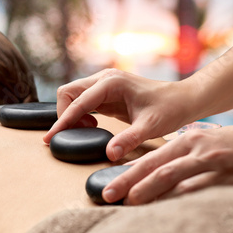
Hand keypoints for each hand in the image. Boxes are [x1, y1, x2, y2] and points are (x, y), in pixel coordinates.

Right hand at [44, 69, 195, 159]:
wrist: (183, 99)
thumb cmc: (170, 109)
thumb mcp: (150, 127)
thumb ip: (129, 139)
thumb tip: (109, 154)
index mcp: (111, 83)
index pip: (77, 102)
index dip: (62, 121)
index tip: (50, 138)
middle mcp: (104, 78)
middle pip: (67, 92)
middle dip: (64, 114)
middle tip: (75, 135)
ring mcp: (104, 83)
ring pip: (73, 95)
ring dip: (72, 114)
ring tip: (88, 130)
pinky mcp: (106, 92)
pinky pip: (83, 100)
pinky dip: (80, 113)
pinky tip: (93, 125)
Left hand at [102, 122, 232, 204]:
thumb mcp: (211, 147)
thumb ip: (188, 159)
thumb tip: (166, 179)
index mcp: (190, 139)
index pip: (153, 157)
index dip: (129, 171)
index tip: (110, 184)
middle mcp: (197, 146)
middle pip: (155, 165)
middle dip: (129, 180)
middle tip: (108, 194)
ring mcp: (213, 159)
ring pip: (173, 175)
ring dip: (149, 190)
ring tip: (129, 202)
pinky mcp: (230, 172)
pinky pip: (201, 189)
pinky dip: (182, 200)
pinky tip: (168, 210)